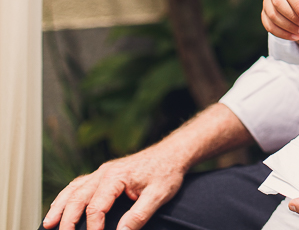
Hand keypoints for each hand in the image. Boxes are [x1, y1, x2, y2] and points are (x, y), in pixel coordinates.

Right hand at [42, 146, 186, 229]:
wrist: (173, 153)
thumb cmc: (167, 172)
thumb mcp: (159, 195)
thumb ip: (139, 215)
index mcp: (116, 176)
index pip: (96, 207)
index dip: (93, 227)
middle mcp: (104, 172)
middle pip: (78, 197)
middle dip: (66, 220)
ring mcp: (102, 171)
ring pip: (74, 189)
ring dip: (59, 206)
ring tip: (48, 224)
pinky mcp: (104, 174)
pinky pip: (79, 184)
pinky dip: (67, 197)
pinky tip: (61, 207)